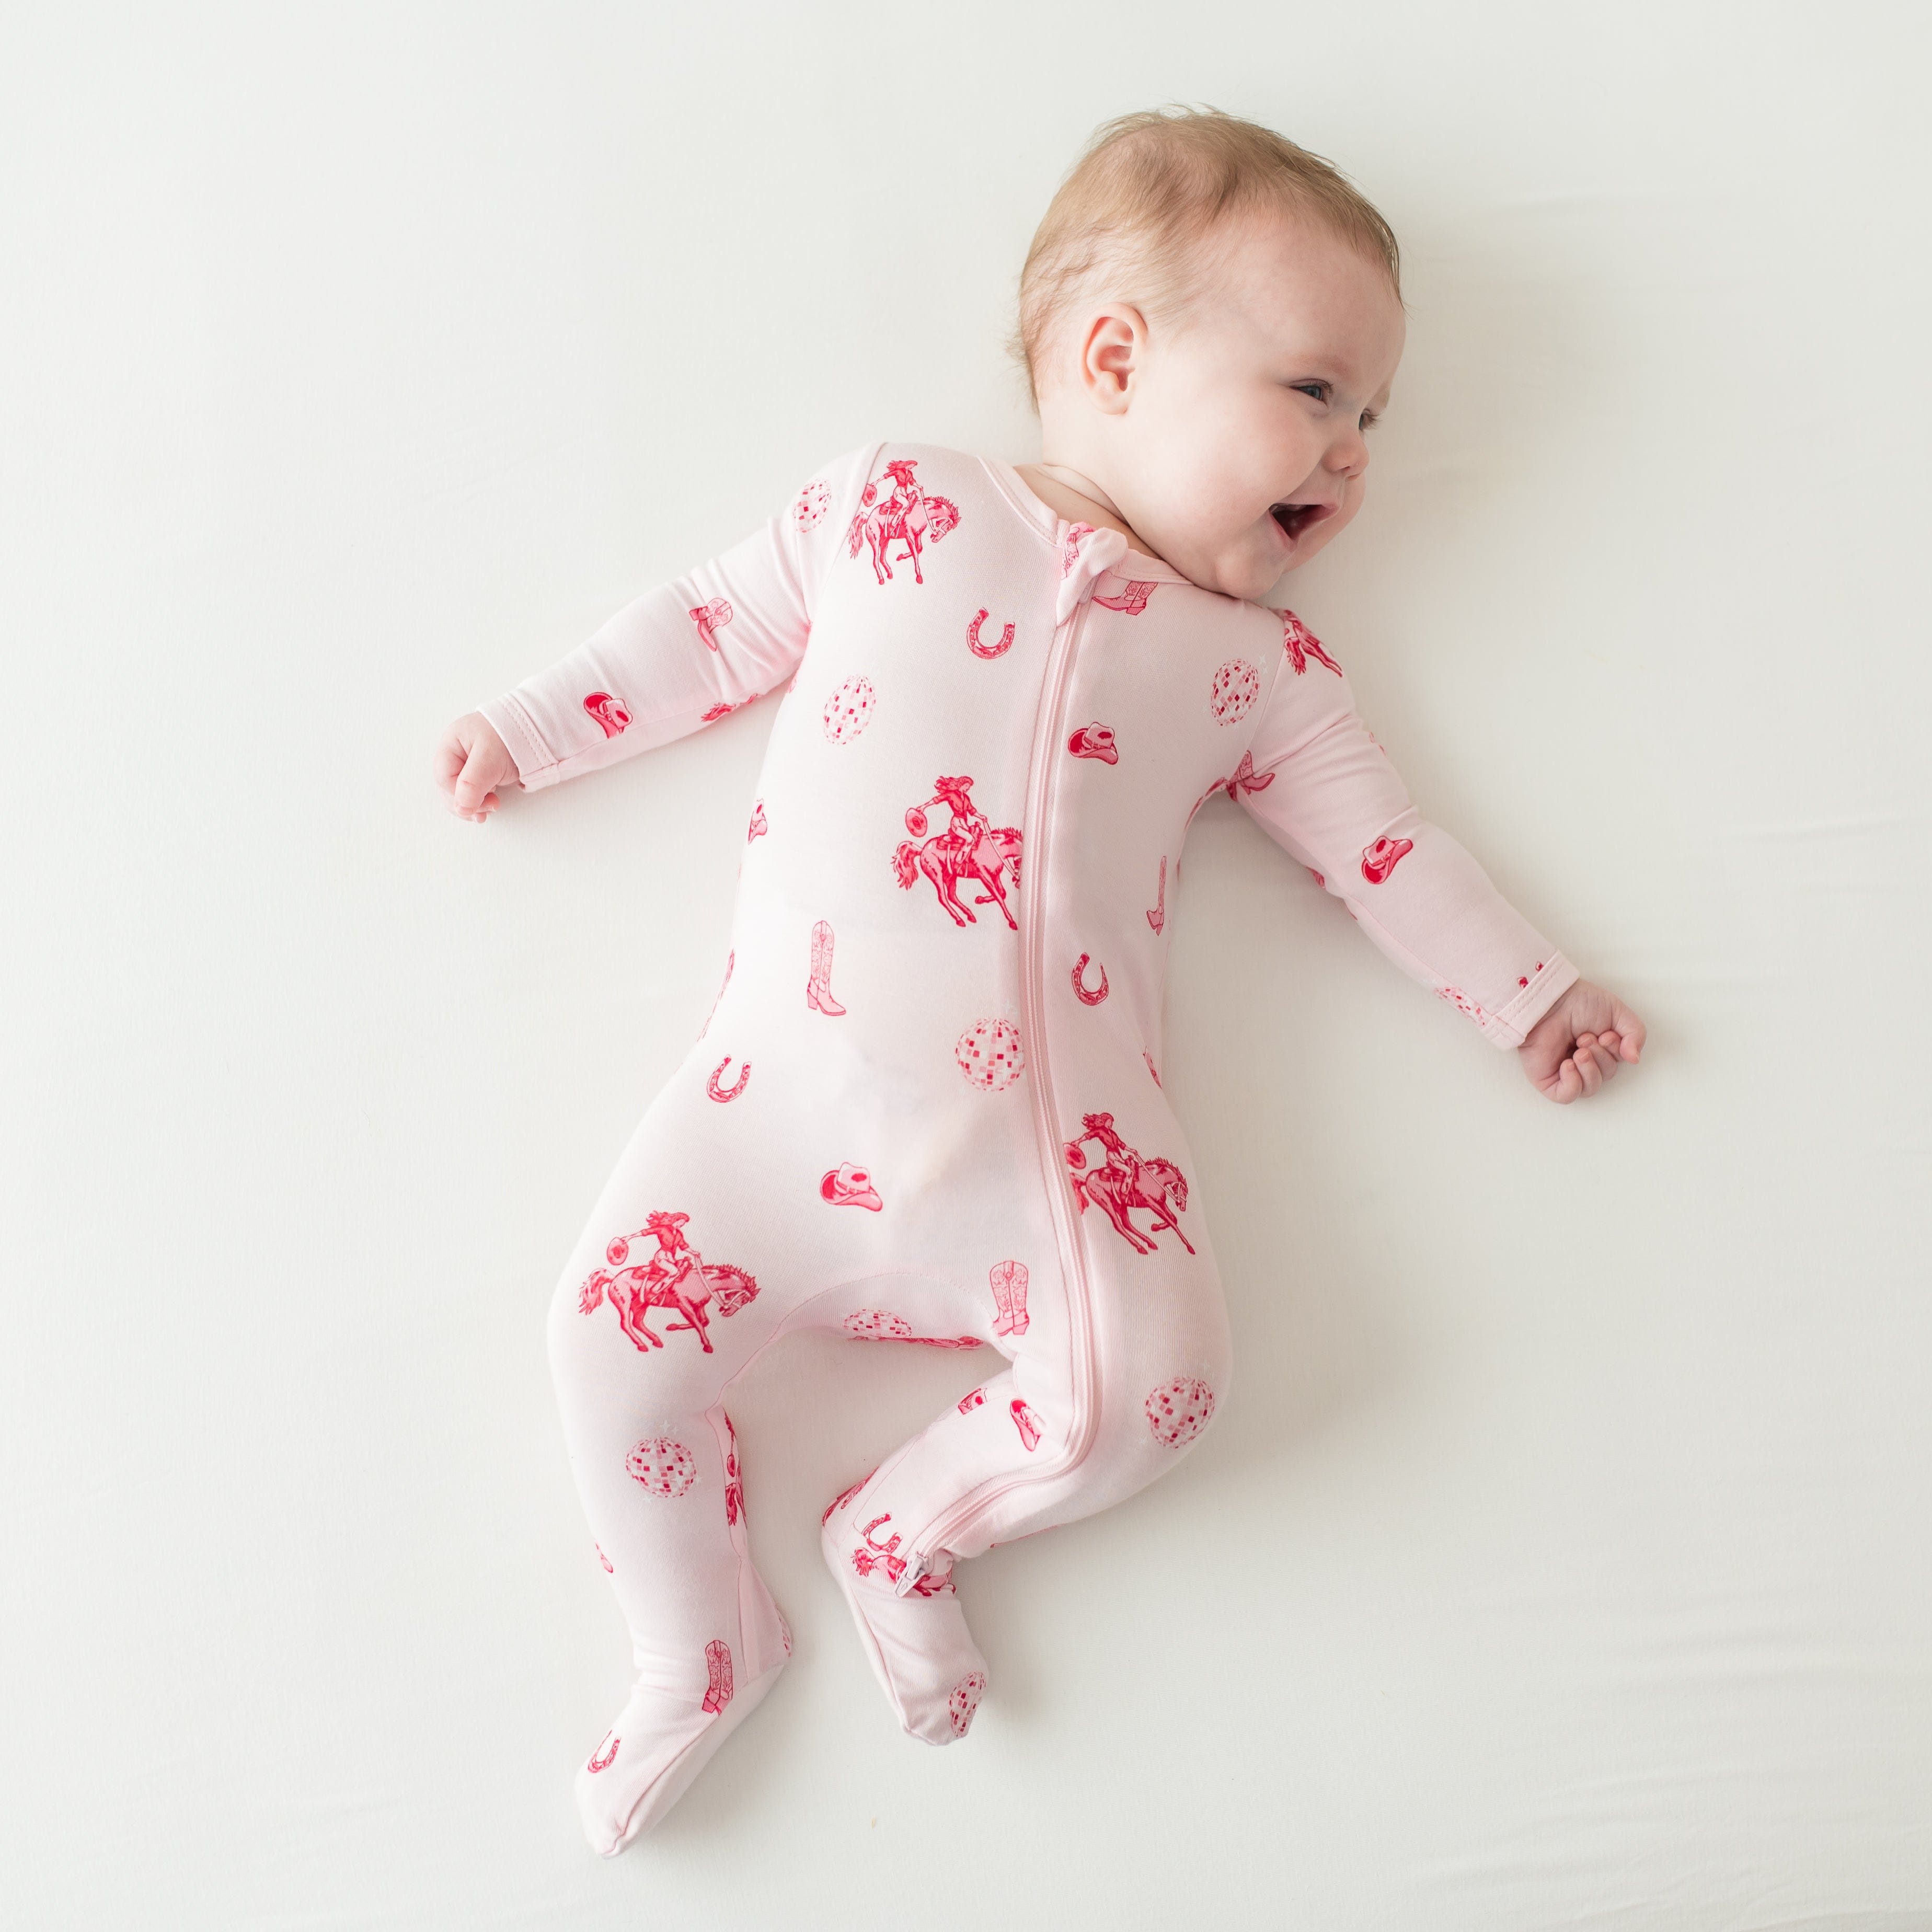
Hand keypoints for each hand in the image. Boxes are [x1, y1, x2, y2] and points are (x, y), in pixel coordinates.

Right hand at [433, 712, 520, 821]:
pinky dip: (480, 801)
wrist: (535, 731)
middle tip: (487, 809)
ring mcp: (468, 764)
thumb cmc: (511, 736)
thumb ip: (473, 783)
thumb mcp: (490, 758)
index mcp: (452, 744)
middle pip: (448, 787)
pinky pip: (473, 792)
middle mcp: (456, 754)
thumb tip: (461, 809)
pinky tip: (491, 804)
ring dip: (473, 805)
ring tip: (492, 806)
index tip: (476, 804)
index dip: (457, 795)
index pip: (444, 777)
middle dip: (466, 803)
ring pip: (460, 792)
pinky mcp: (481, 773)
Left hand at [1518, 978, 1644, 1103]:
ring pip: (1589, 1088)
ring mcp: (1566, 1071)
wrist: (1549, 1000)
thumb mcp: (1618, 1012)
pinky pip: (1566, 1096)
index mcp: (1601, 1048)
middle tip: (1585, 1038)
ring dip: (1589, 1069)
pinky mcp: (1547, 1079)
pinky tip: (1568, 1065)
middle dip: (1600, 1057)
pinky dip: (1573, 1084)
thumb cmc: (1578, 1001)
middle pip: (1605, 1075)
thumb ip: (1635, 1034)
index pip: (1617, 1063)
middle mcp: (1584, 1061)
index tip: (1606, 1034)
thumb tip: (1634, 1059)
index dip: (1616, 1052)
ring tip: (1579, 1051)